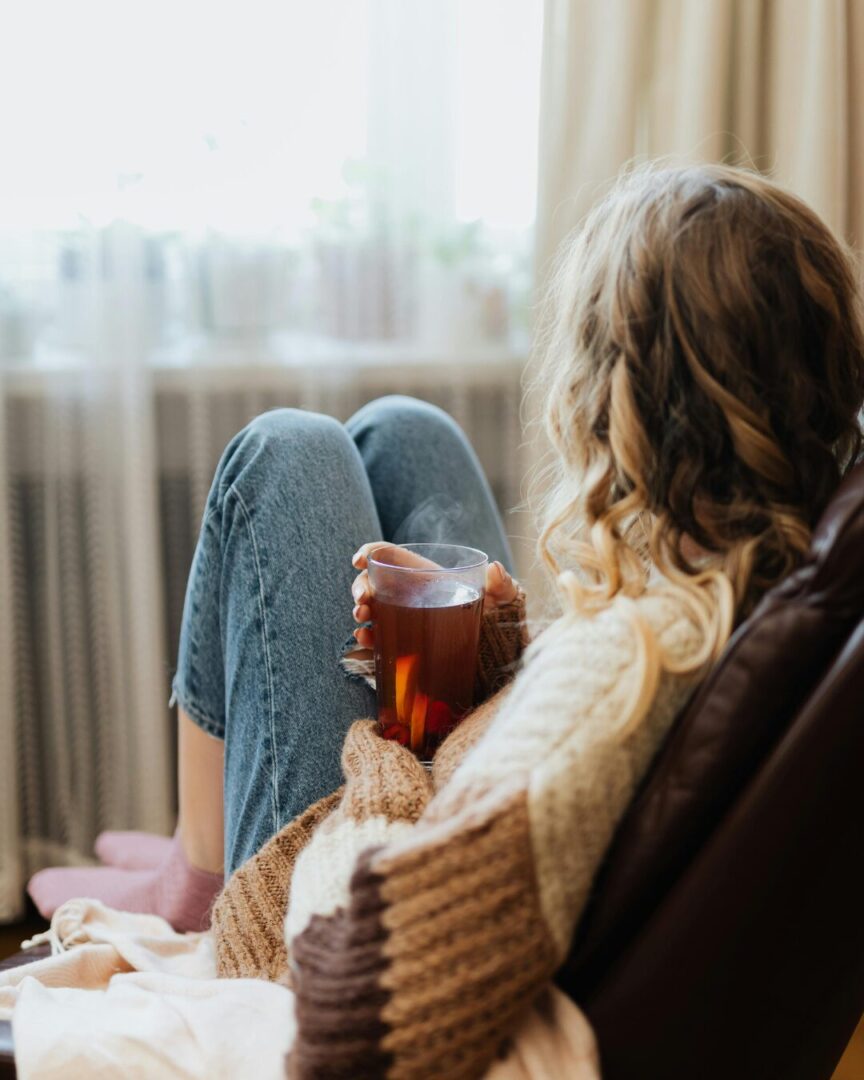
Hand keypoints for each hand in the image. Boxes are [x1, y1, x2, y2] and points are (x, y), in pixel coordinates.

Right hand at [350, 542, 518, 648]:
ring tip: (362, 619)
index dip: (372, 552)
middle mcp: (412, 596)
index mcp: (428, 576)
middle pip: (376, 583)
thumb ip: (502, 585)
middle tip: (362, 601)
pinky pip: (382, 640)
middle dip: (361, 587)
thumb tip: (494, 568)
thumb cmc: (503, 620)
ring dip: (361, 612)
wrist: (503, 657)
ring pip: (373, 611)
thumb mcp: (505, 599)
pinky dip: (369, 639)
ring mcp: (407, 621)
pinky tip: (367, 638)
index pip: (392, 557)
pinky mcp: (407, 646)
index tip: (360, 560)